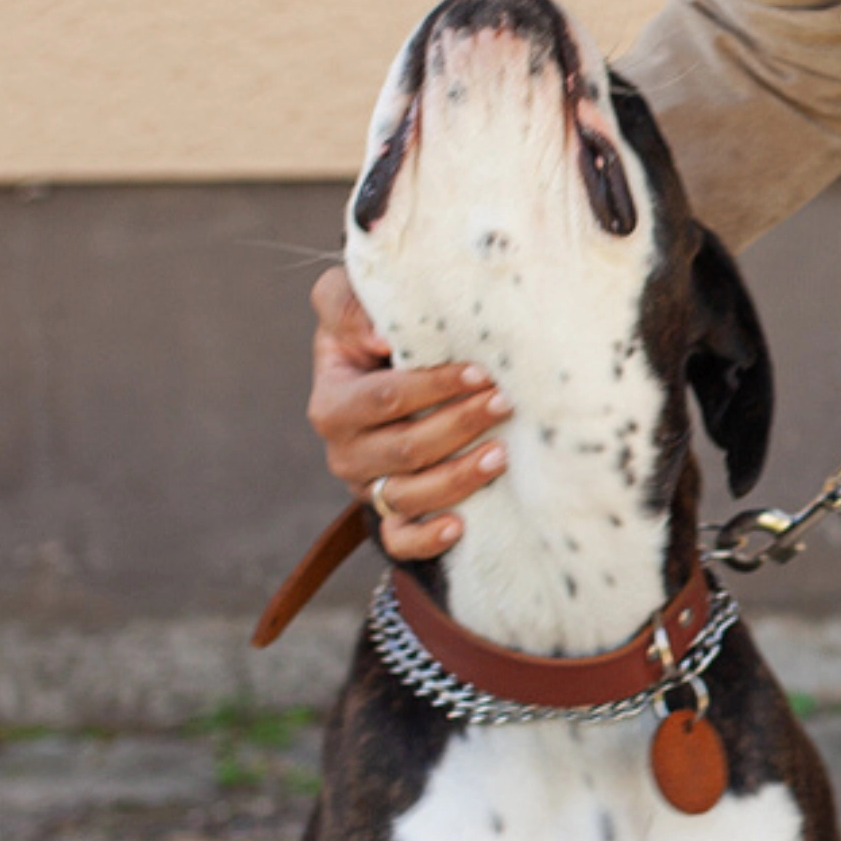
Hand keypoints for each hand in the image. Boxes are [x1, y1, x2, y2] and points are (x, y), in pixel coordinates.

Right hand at [307, 265, 510, 560]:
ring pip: (408, 496)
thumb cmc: (382, 331)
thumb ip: (347, 305)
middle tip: (506, 403)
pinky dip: (427, 539)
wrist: (390, 371)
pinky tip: (460, 526)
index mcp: (334, 400)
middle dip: (459, 426)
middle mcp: (345, 449)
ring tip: (501, 455)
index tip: (480, 372)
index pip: (383, 398)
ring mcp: (367, 486)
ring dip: (457, 478)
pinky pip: (399, 539)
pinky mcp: (388, 515)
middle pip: (404, 448)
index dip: (432, 387)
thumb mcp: (352, 301)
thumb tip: (381, 336)